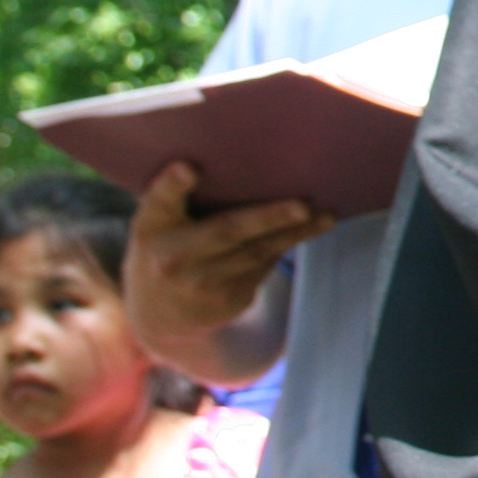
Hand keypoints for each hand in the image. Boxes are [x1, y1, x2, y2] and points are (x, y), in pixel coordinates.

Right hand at [123, 165, 325, 384]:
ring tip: (326, 215)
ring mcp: (203, 284)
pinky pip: (265, 265)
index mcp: (151, 228)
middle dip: (267, 218)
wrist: (160, 317)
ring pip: (258, 252)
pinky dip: (288, 243)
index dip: (173, 184)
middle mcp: (173, 258)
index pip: (159, 202)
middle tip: (302, 205)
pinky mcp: (230, 301)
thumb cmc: (164, 248)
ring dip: (296, 232)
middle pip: (226, 232)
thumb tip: (225, 160)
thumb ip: (177, 196)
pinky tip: (312, 226)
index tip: (190, 168)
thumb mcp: (157, 223)